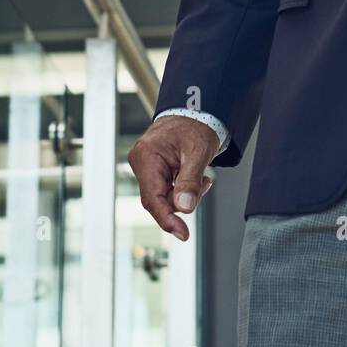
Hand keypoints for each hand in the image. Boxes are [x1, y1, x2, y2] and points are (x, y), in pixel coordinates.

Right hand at [128, 116, 219, 240]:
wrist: (195, 111)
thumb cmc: (195, 125)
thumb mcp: (198, 152)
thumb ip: (190, 181)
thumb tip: (184, 208)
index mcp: (146, 156)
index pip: (152, 198)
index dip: (167, 219)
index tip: (182, 234)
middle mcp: (141, 162)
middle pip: (159, 200)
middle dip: (184, 200)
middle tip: (204, 183)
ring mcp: (146, 167)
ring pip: (164, 197)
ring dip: (186, 194)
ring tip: (202, 176)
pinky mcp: (153, 170)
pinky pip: (167, 190)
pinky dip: (183, 189)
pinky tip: (195, 177)